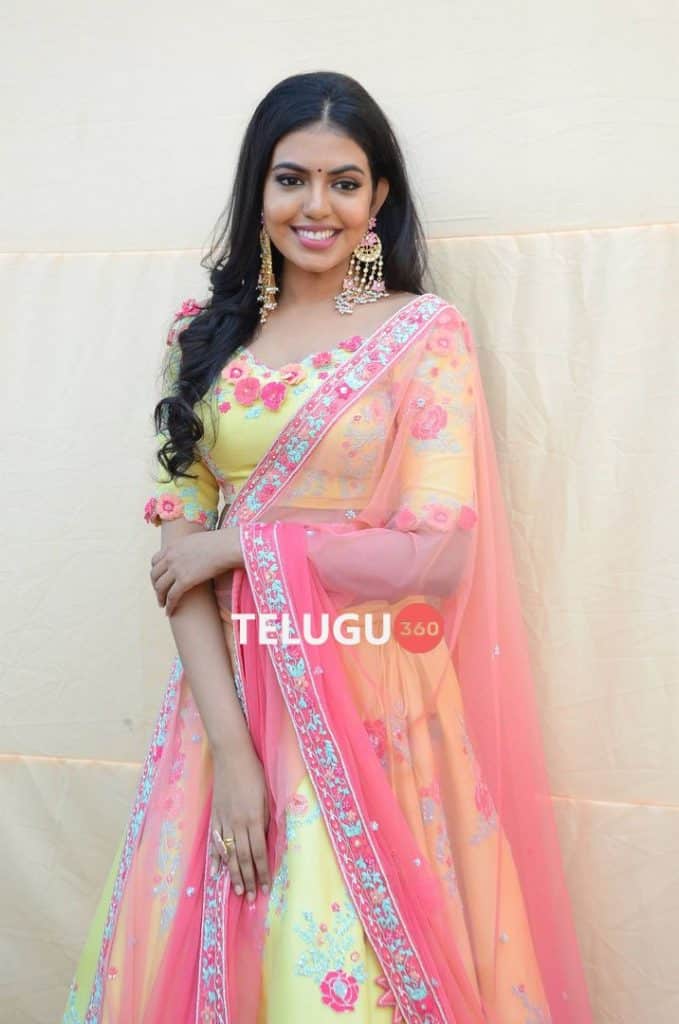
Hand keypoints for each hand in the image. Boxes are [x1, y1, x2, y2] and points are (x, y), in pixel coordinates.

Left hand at [150, 530, 226, 614]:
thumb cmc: (219, 544)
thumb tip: (194, 555)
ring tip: (163, 605)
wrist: (225, 546)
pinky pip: (172, 596)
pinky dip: (169, 606)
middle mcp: (170, 557)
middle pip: (154, 575)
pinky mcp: (184, 580)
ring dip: (160, 598)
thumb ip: (189, 549)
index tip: (158, 580)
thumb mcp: (196, 542)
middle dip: (155, 587)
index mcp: (172, 546)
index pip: (155, 561)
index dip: (155, 573)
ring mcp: (176, 569)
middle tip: (160, 595)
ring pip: (160, 587)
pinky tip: (170, 612)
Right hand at [209, 740, 270, 901]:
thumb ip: (265, 819)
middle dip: (248, 880)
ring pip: (229, 854)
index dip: (262, 872)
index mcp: (253, 819)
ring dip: (233, 875)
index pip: (259, 853)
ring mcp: (223, 822)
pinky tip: (216, 872)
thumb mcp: (266, 795)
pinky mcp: (214, 817)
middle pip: (243, 858)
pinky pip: (215, 842)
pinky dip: (216, 858)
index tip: (265, 888)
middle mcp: (237, 824)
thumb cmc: (254, 773)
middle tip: (250, 898)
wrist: (231, 756)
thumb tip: (266, 839)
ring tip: (236, 892)